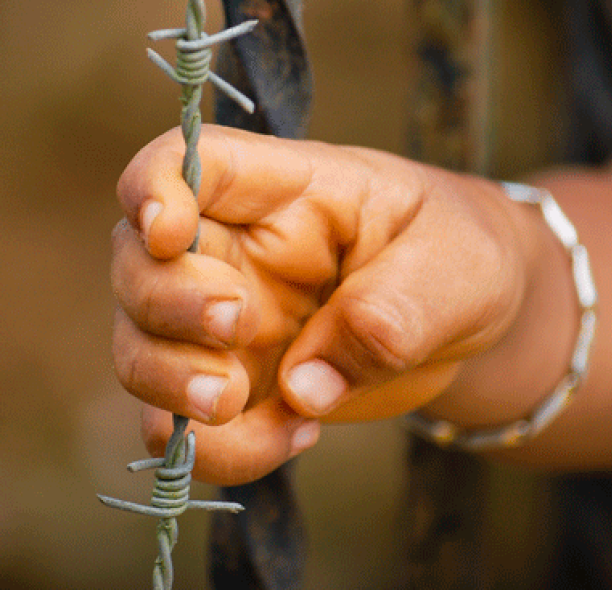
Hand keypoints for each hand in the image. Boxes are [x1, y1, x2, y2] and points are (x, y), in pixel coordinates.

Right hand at [112, 125, 535, 484]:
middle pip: (136, 261)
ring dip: (168, 386)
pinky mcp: (234, 389)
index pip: (186, 161)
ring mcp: (222, 326)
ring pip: (138, 348)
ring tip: (237, 404)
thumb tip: (302, 386)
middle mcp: (232, 251)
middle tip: (240, 328)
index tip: (169, 232)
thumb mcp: (457, 267)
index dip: (153, 187)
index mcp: (281, 190)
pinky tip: (295, 437)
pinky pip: (186, 428)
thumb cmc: (460, 260)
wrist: (475, 324)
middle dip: (167, 303)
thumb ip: (393, 310)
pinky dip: (218, 451)